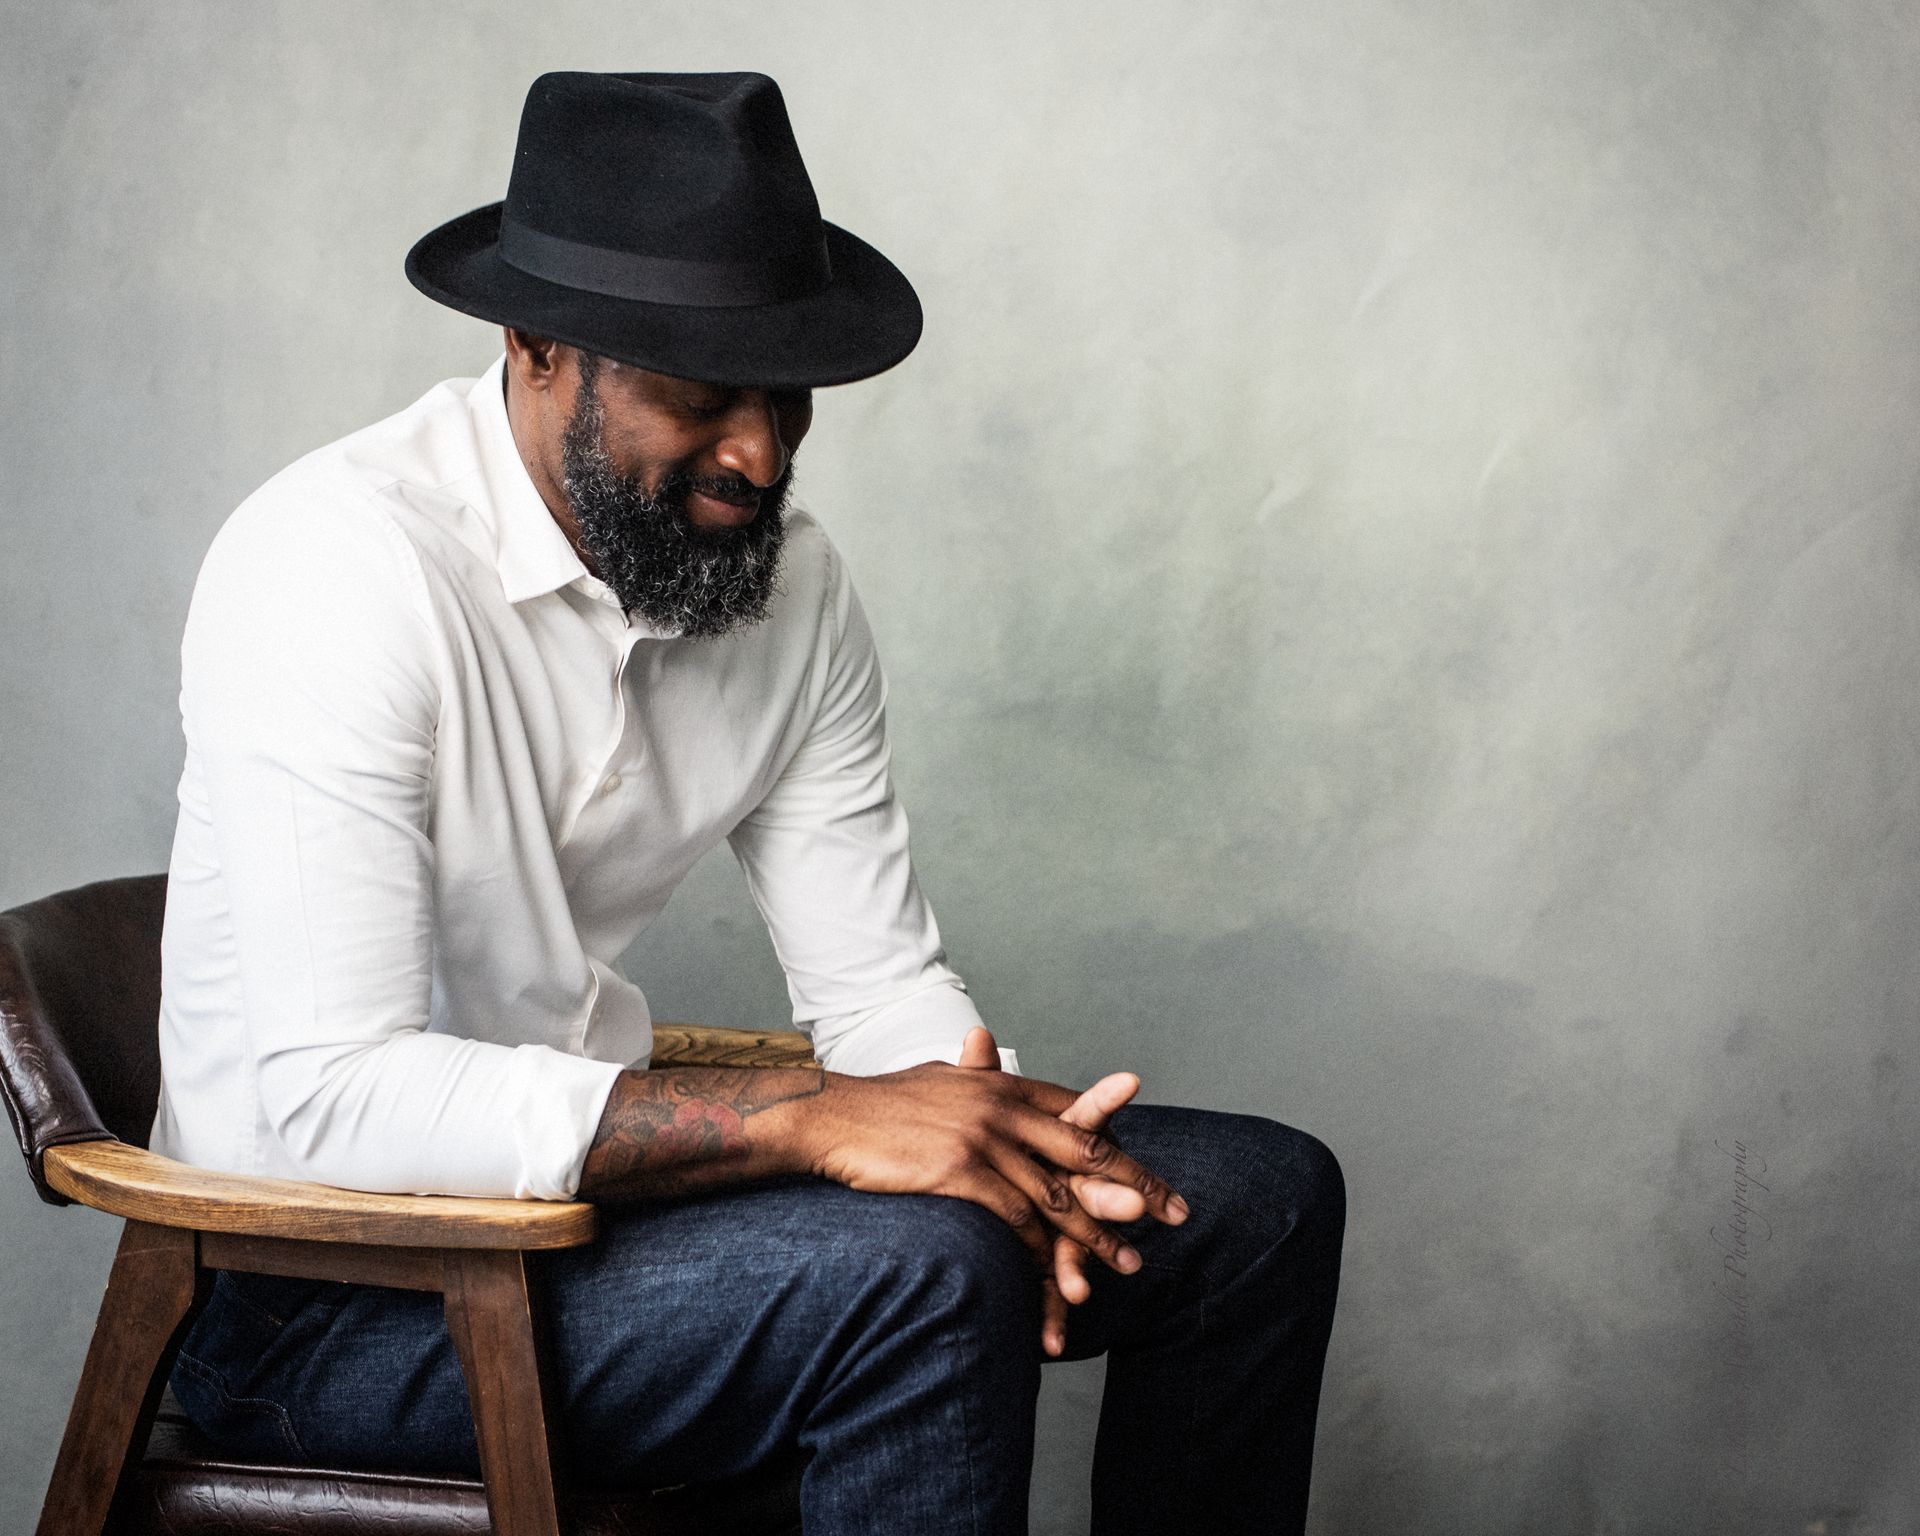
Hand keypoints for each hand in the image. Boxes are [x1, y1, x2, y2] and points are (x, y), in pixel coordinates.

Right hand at [798, 1039, 1186, 1317]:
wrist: (828, 1116)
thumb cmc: (879, 1105)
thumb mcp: (937, 1079)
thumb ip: (973, 1072)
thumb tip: (986, 1046)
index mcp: (1000, 1083)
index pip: (1075, 1114)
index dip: (1118, 1143)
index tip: (1149, 1173)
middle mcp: (1001, 1106)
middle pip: (1085, 1150)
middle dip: (1136, 1186)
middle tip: (1175, 1214)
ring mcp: (982, 1138)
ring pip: (1056, 1193)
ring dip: (1097, 1236)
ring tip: (1130, 1266)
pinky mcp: (958, 1171)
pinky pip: (1014, 1218)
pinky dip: (1039, 1251)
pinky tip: (1057, 1274)